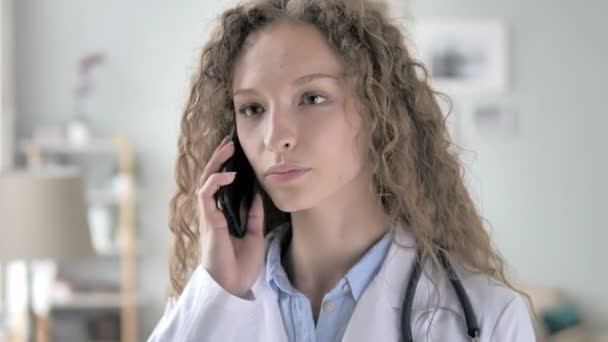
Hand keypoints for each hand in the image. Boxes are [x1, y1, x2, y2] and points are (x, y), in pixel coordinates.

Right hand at [196, 136, 265, 297]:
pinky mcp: (208, 221)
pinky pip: (206, 195)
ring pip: (205, 181)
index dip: (225, 168)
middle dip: (218, 159)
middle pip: (210, 178)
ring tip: (227, 148)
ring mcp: (208, 216)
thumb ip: (253, 214)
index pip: (220, 186)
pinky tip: (228, 175)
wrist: (234, 285)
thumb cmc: (241, 265)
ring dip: (215, 163)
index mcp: (222, 216)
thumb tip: (256, 193)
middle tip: (229, 143)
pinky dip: (215, 181)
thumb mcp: (254, 235)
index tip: (236, 153)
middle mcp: (212, 213)